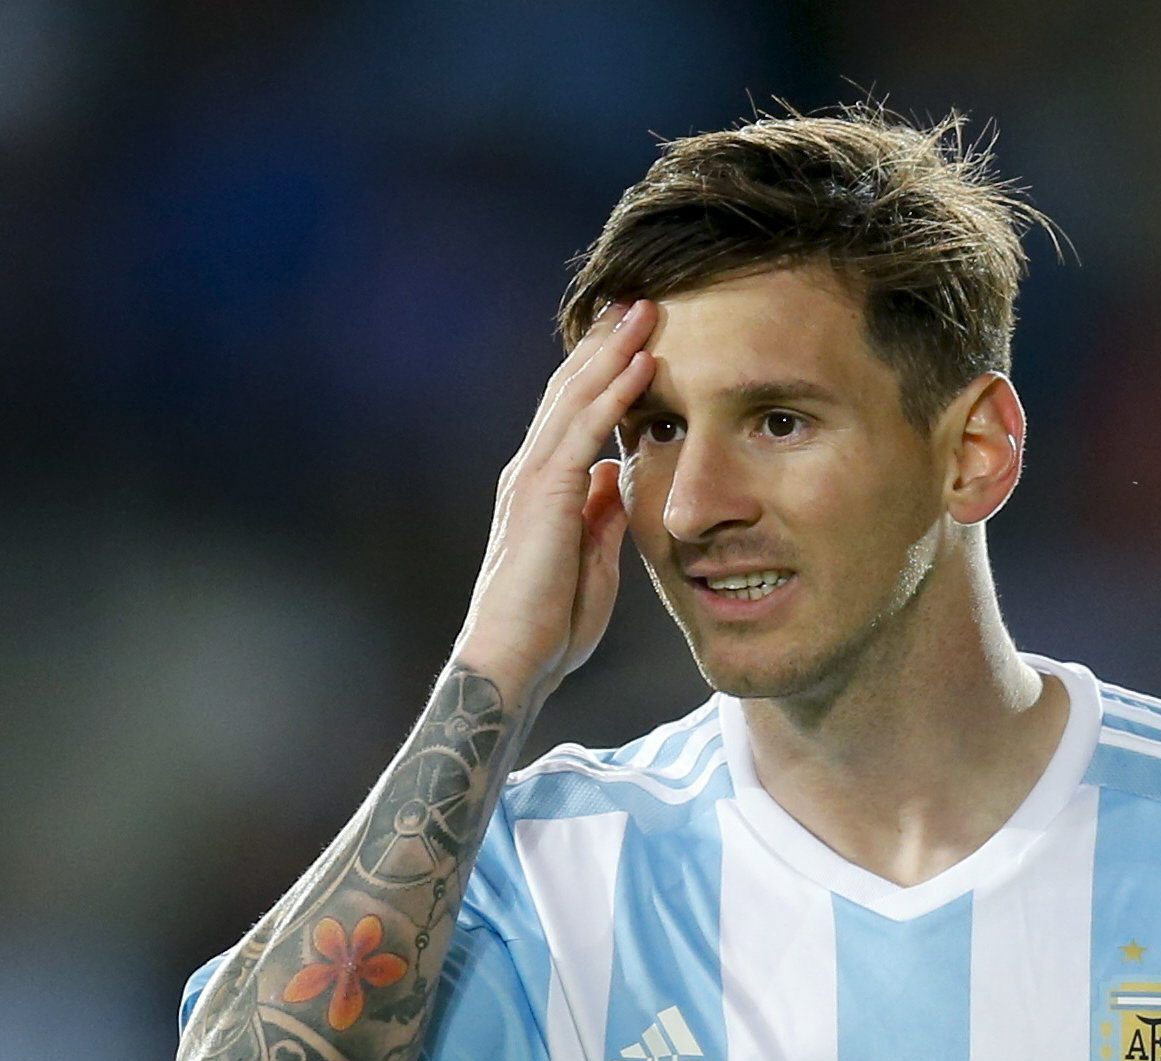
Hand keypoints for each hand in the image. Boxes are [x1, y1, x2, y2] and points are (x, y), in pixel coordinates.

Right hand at [451, 299, 655, 702]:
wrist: (514, 661)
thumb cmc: (549, 625)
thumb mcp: (591, 561)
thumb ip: (602, 516)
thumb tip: (616, 478)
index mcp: (543, 487)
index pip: (574, 412)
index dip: (603, 370)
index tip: (635, 335)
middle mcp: (531, 471)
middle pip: (571, 389)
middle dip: (606, 342)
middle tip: (640, 298)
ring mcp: (533, 479)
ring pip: (576, 396)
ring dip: (614, 349)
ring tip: (647, 309)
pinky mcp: (544, 494)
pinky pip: (585, 430)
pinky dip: (615, 392)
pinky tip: (642, 363)